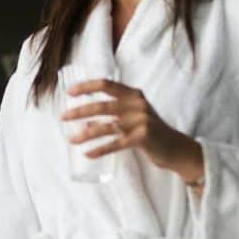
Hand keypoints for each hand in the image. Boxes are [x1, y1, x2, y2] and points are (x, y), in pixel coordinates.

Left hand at [61, 79, 203, 183]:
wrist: (175, 148)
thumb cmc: (150, 131)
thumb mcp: (132, 117)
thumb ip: (112, 115)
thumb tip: (84, 122)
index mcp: (133, 95)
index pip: (106, 84)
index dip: (86, 86)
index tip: (69, 92)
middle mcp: (137, 104)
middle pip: (102, 105)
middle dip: (79, 111)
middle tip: (63, 117)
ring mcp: (141, 120)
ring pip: (106, 126)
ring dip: (85, 134)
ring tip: (71, 140)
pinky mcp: (142, 138)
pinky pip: (115, 144)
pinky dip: (100, 149)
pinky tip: (87, 154)